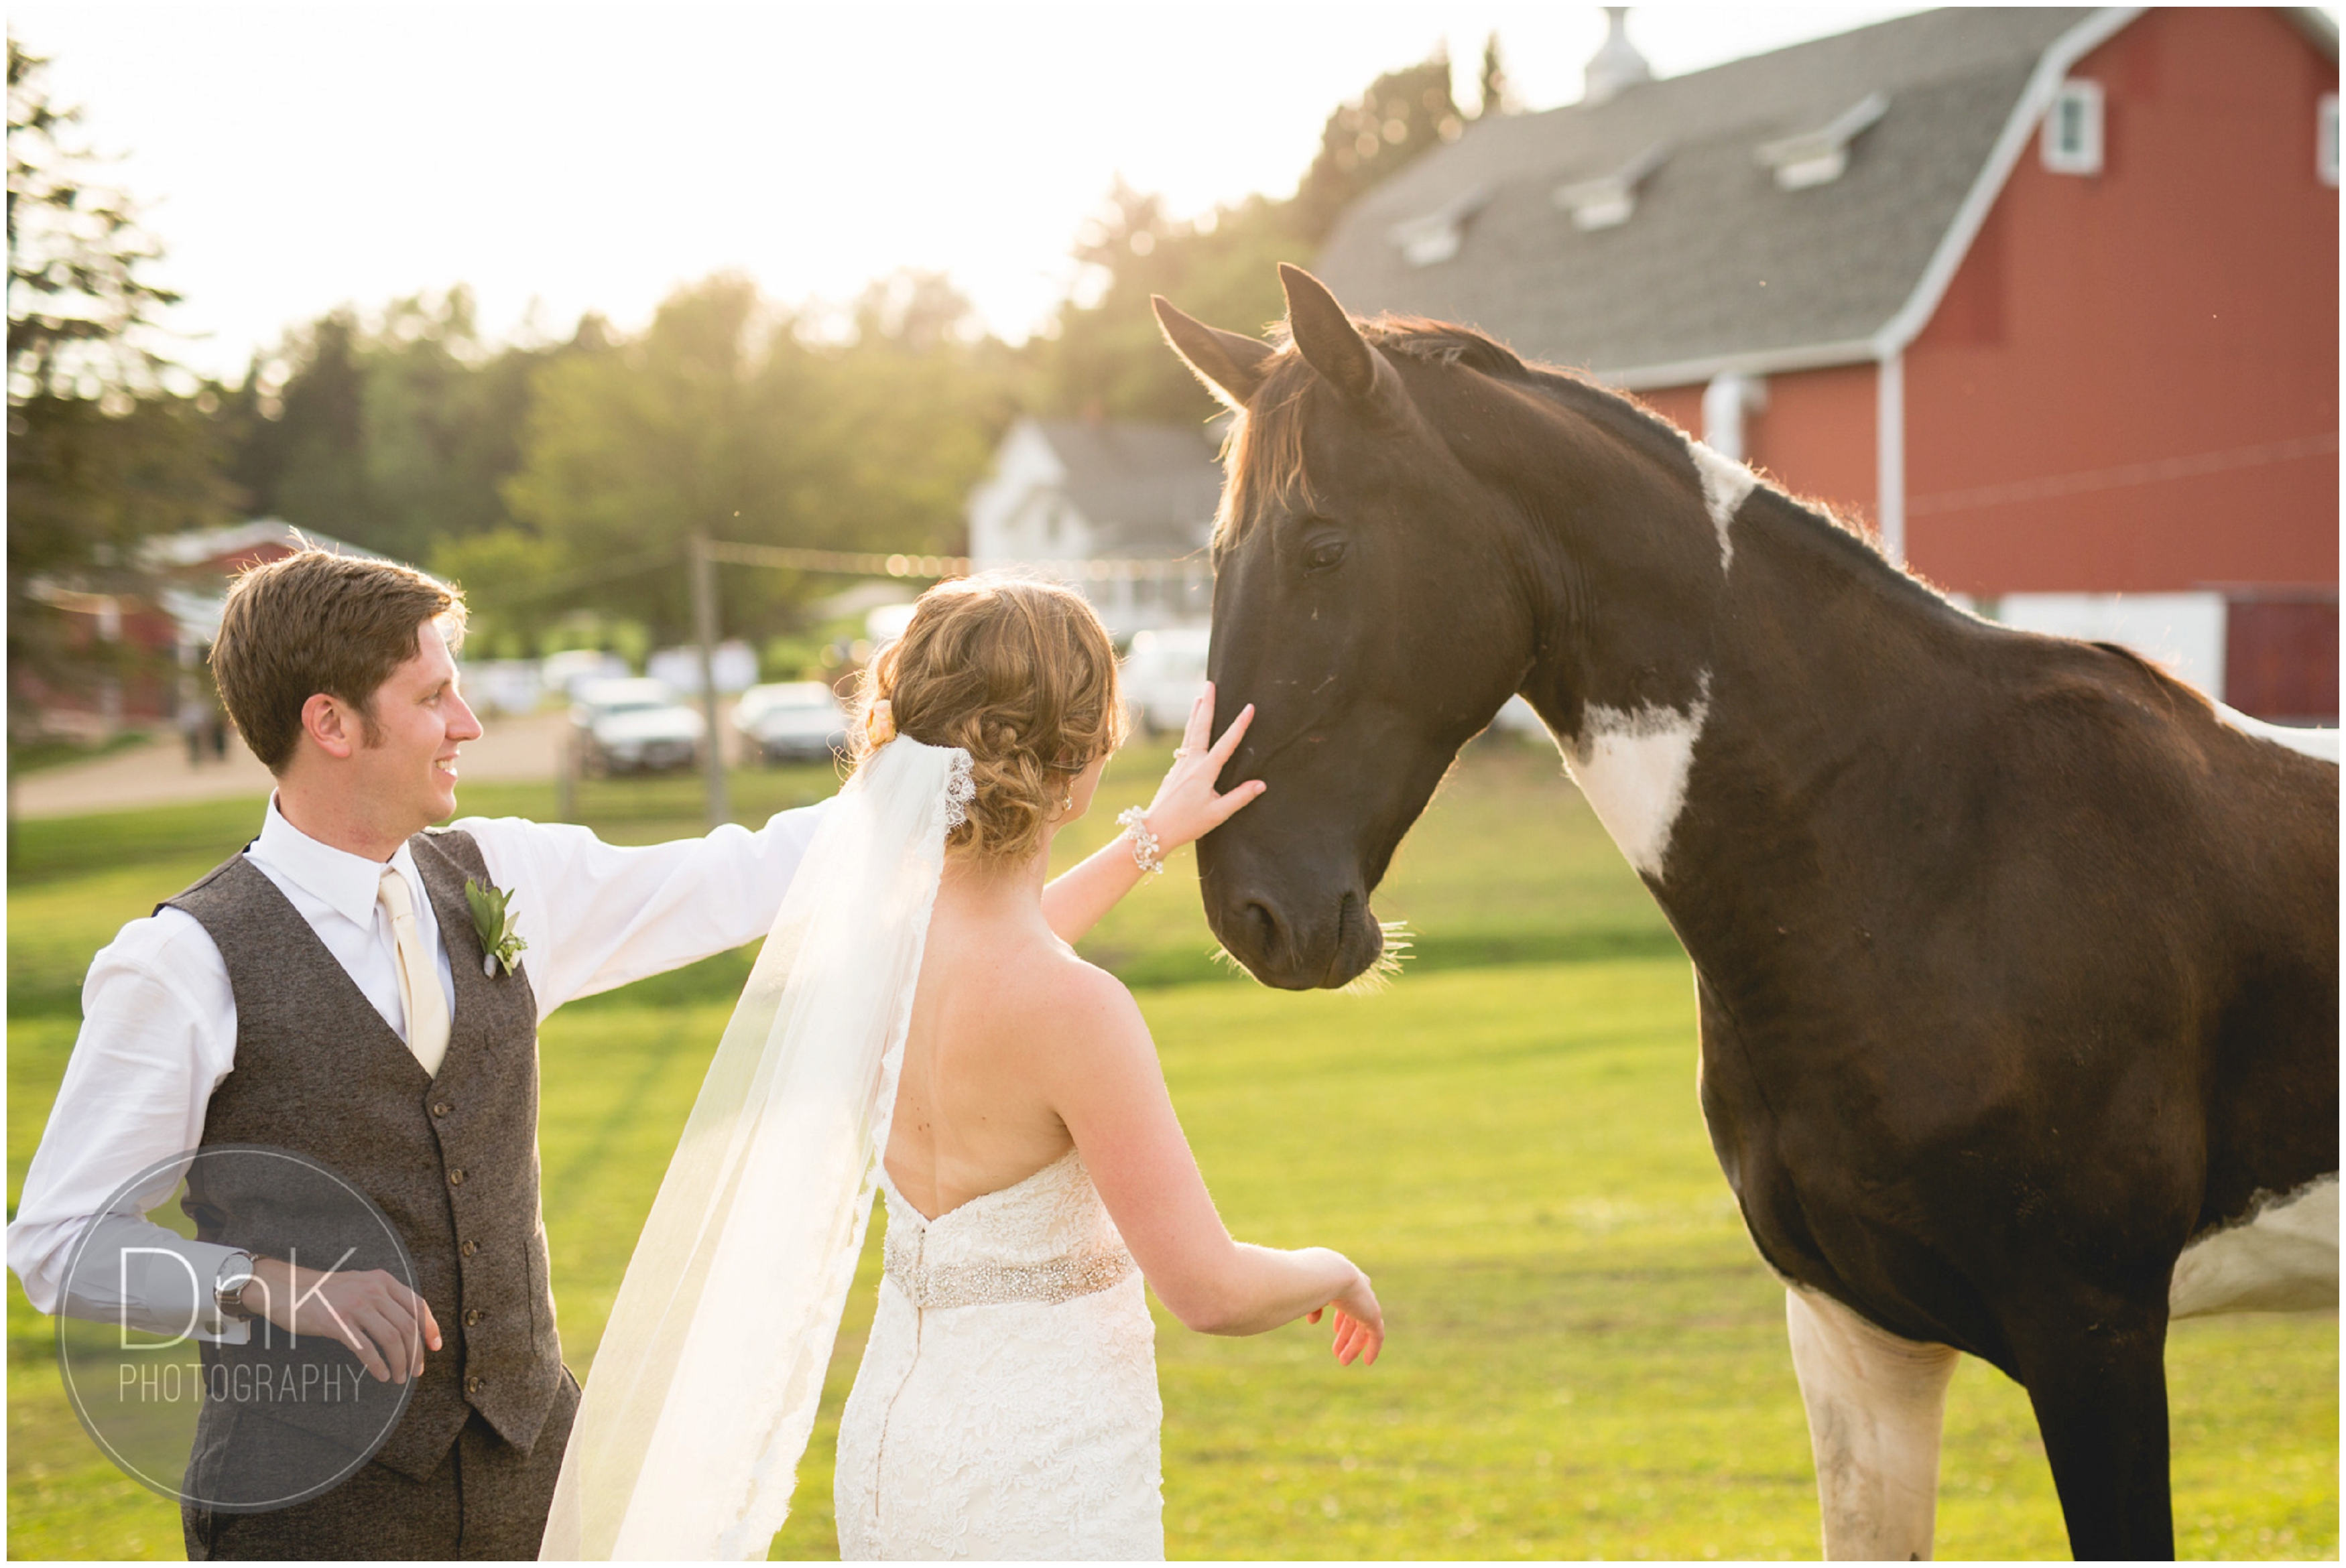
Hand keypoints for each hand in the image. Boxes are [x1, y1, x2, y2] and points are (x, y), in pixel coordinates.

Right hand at [243, 1255, 443, 1383]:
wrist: (286, 1288)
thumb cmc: (325, 1293)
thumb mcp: (360, 1285)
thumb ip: (383, 1298)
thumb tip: (408, 1325)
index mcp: (382, 1280)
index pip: (418, 1305)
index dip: (430, 1328)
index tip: (435, 1347)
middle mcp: (373, 1290)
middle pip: (407, 1326)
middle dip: (416, 1353)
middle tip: (416, 1371)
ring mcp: (355, 1305)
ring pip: (391, 1338)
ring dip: (400, 1362)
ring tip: (399, 1378)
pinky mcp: (337, 1322)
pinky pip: (366, 1348)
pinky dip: (378, 1365)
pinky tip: (381, 1375)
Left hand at [1137, 682, 1265, 854]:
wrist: (1155, 829)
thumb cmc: (1187, 824)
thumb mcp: (1217, 814)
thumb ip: (1239, 798)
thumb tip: (1261, 784)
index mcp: (1204, 771)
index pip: (1226, 744)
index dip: (1239, 725)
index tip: (1249, 708)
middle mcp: (1191, 763)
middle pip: (1200, 728)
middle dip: (1207, 705)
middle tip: (1210, 684)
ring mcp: (1180, 765)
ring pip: (1190, 733)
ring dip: (1196, 713)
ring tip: (1200, 697)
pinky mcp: (1174, 771)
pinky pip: (1184, 744)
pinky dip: (1190, 730)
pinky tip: (1193, 730)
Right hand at [1307, 1265, 1383, 1367]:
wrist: (1329, 1273)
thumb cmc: (1312, 1278)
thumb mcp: (1309, 1292)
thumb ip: (1313, 1305)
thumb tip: (1313, 1321)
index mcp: (1345, 1283)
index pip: (1347, 1303)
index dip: (1341, 1318)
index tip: (1335, 1330)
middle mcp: (1359, 1291)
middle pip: (1355, 1317)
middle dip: (1346, 1335)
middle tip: (1337, 1352)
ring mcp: (1367, 1302)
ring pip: (1364, 1329)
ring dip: (1354, 1345)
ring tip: (1343, 1361)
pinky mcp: (1373, 1314)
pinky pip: (1377, 1335)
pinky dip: (1373, 1348)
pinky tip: (1368, 1362)